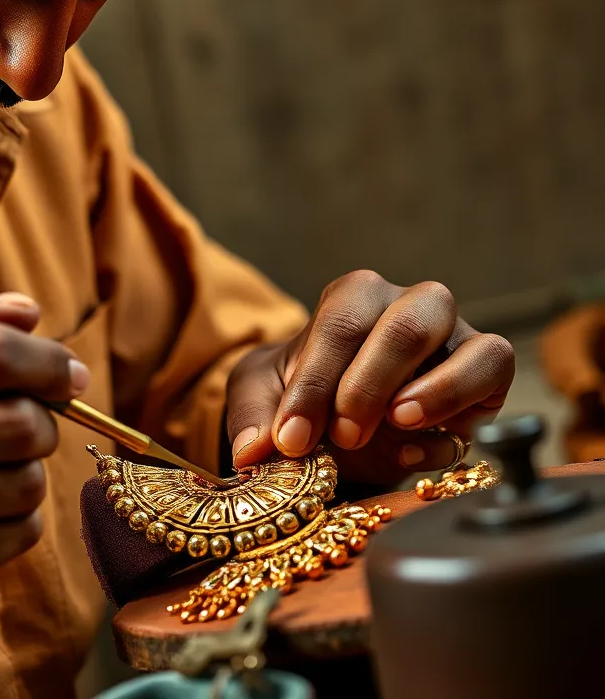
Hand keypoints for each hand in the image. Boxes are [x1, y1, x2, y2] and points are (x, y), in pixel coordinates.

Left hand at [225, 271, 513, 484]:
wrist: (336, 425)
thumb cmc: (301, 398)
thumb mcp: (260, 400)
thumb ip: (253, 418)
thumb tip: (254, 449)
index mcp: (353, 297)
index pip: (340, 324)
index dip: (315, 383)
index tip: (291, 440)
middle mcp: (412, 306)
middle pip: (409, 325)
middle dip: (372, 384)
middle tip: (342, 436)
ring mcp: (458, 341)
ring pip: (476, 348)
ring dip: (437, 394)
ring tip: (395, 426)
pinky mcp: (488, 380)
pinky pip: (496, 388)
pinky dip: (464, 420)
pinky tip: (416, 451)